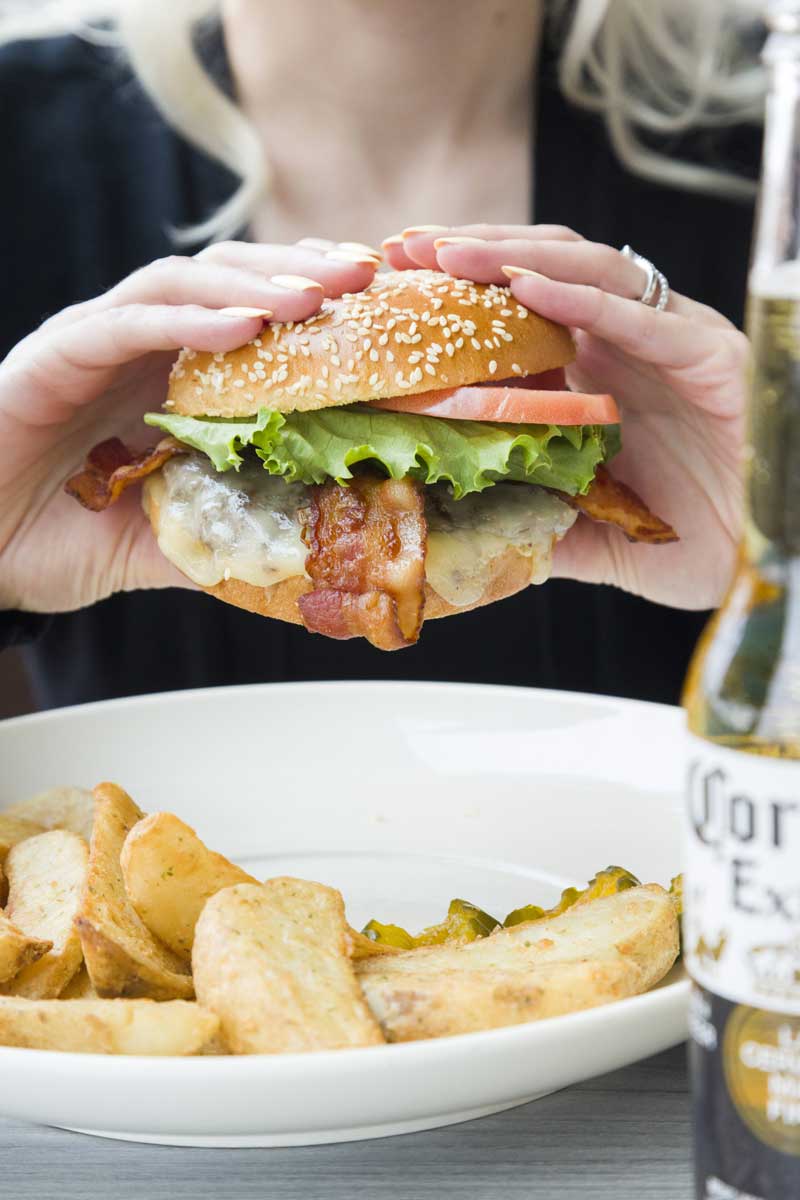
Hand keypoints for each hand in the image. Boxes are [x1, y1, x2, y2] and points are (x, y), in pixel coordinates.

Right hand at [0, 239, 380, 612]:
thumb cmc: (59, 542)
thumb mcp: (167, 542)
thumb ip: (229, 534)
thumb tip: (312, 550)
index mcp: (171, 375)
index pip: (254, 313)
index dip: (316, 301)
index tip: (382, 307)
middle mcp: (140, 344)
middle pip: (231, 278)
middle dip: (301, 271)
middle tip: (370, 277)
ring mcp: (96, 341)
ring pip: (184, 282)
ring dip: (255, 283)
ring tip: (320, 296)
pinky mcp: (55, 354)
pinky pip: (127, 321)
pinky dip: (187, 318)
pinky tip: (244, 325)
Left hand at [384, 224, 746, 609]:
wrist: (775, 558)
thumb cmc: (701, 539)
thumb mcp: (600, 538)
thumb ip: (542, 526)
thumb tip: (472, 533)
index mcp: (601, 377)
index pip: (522, 314)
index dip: (461, 295)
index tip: (394, 290)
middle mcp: (630, 348)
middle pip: (545, 273)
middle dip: (472, 255)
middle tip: (402, 249)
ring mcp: (671, 344)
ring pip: (589, 274)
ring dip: (516, 257)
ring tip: (448, 253)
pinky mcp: (710, 356)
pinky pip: (646, 317)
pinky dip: (587, 299)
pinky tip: (530, 286)